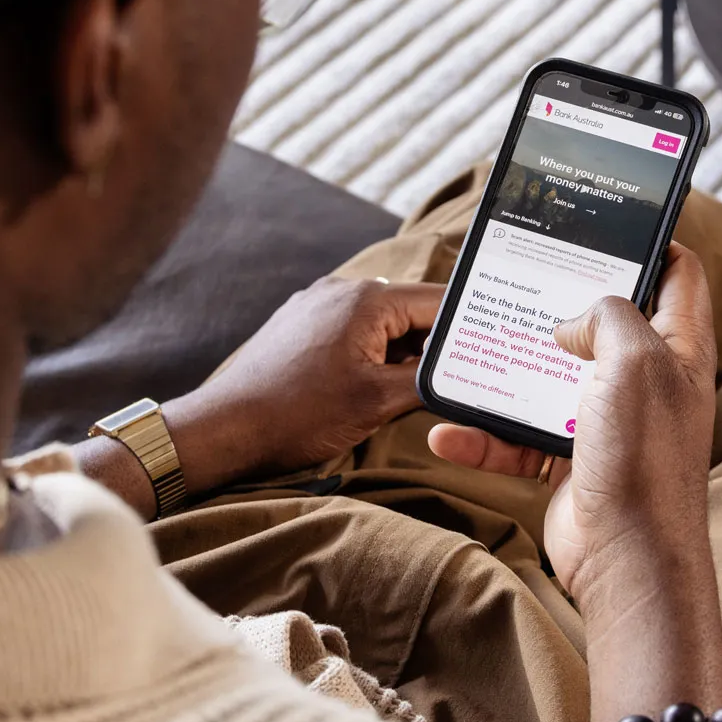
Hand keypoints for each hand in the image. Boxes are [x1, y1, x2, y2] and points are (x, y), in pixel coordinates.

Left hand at [166, 277, 443, 491]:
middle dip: (438, 344)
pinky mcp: (301, 327)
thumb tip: (463, 374)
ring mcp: (317, 306)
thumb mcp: (376, 402)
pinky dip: (374, 354)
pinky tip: (381, 384)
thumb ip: (426, 380)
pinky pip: (353, 332)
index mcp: (366, 300)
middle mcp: (341, 291)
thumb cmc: (296, 415)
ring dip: (404, 353)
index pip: (438, 302)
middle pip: (411, 312)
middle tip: (470, 372)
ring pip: (383, 325)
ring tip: (425, 386)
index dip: (470, 327)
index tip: (496, 346)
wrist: (225, 429)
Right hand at [427, 244, 718, 614]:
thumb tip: (573, 321)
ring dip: (510, 370)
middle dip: (560, 302)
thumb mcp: (634, 362)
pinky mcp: (572, 461)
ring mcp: (609, 423)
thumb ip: (607, 316)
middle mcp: (647, 382)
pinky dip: (484, 435)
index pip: (679, 276)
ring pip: (553, 378)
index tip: (606, 223)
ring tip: (472, 348)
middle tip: (522, 276)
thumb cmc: (644, 460)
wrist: (627, 560)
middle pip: (605, 322)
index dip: (651, 242)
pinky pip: (520, 437)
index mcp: (678, 349)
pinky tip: (447, 431)